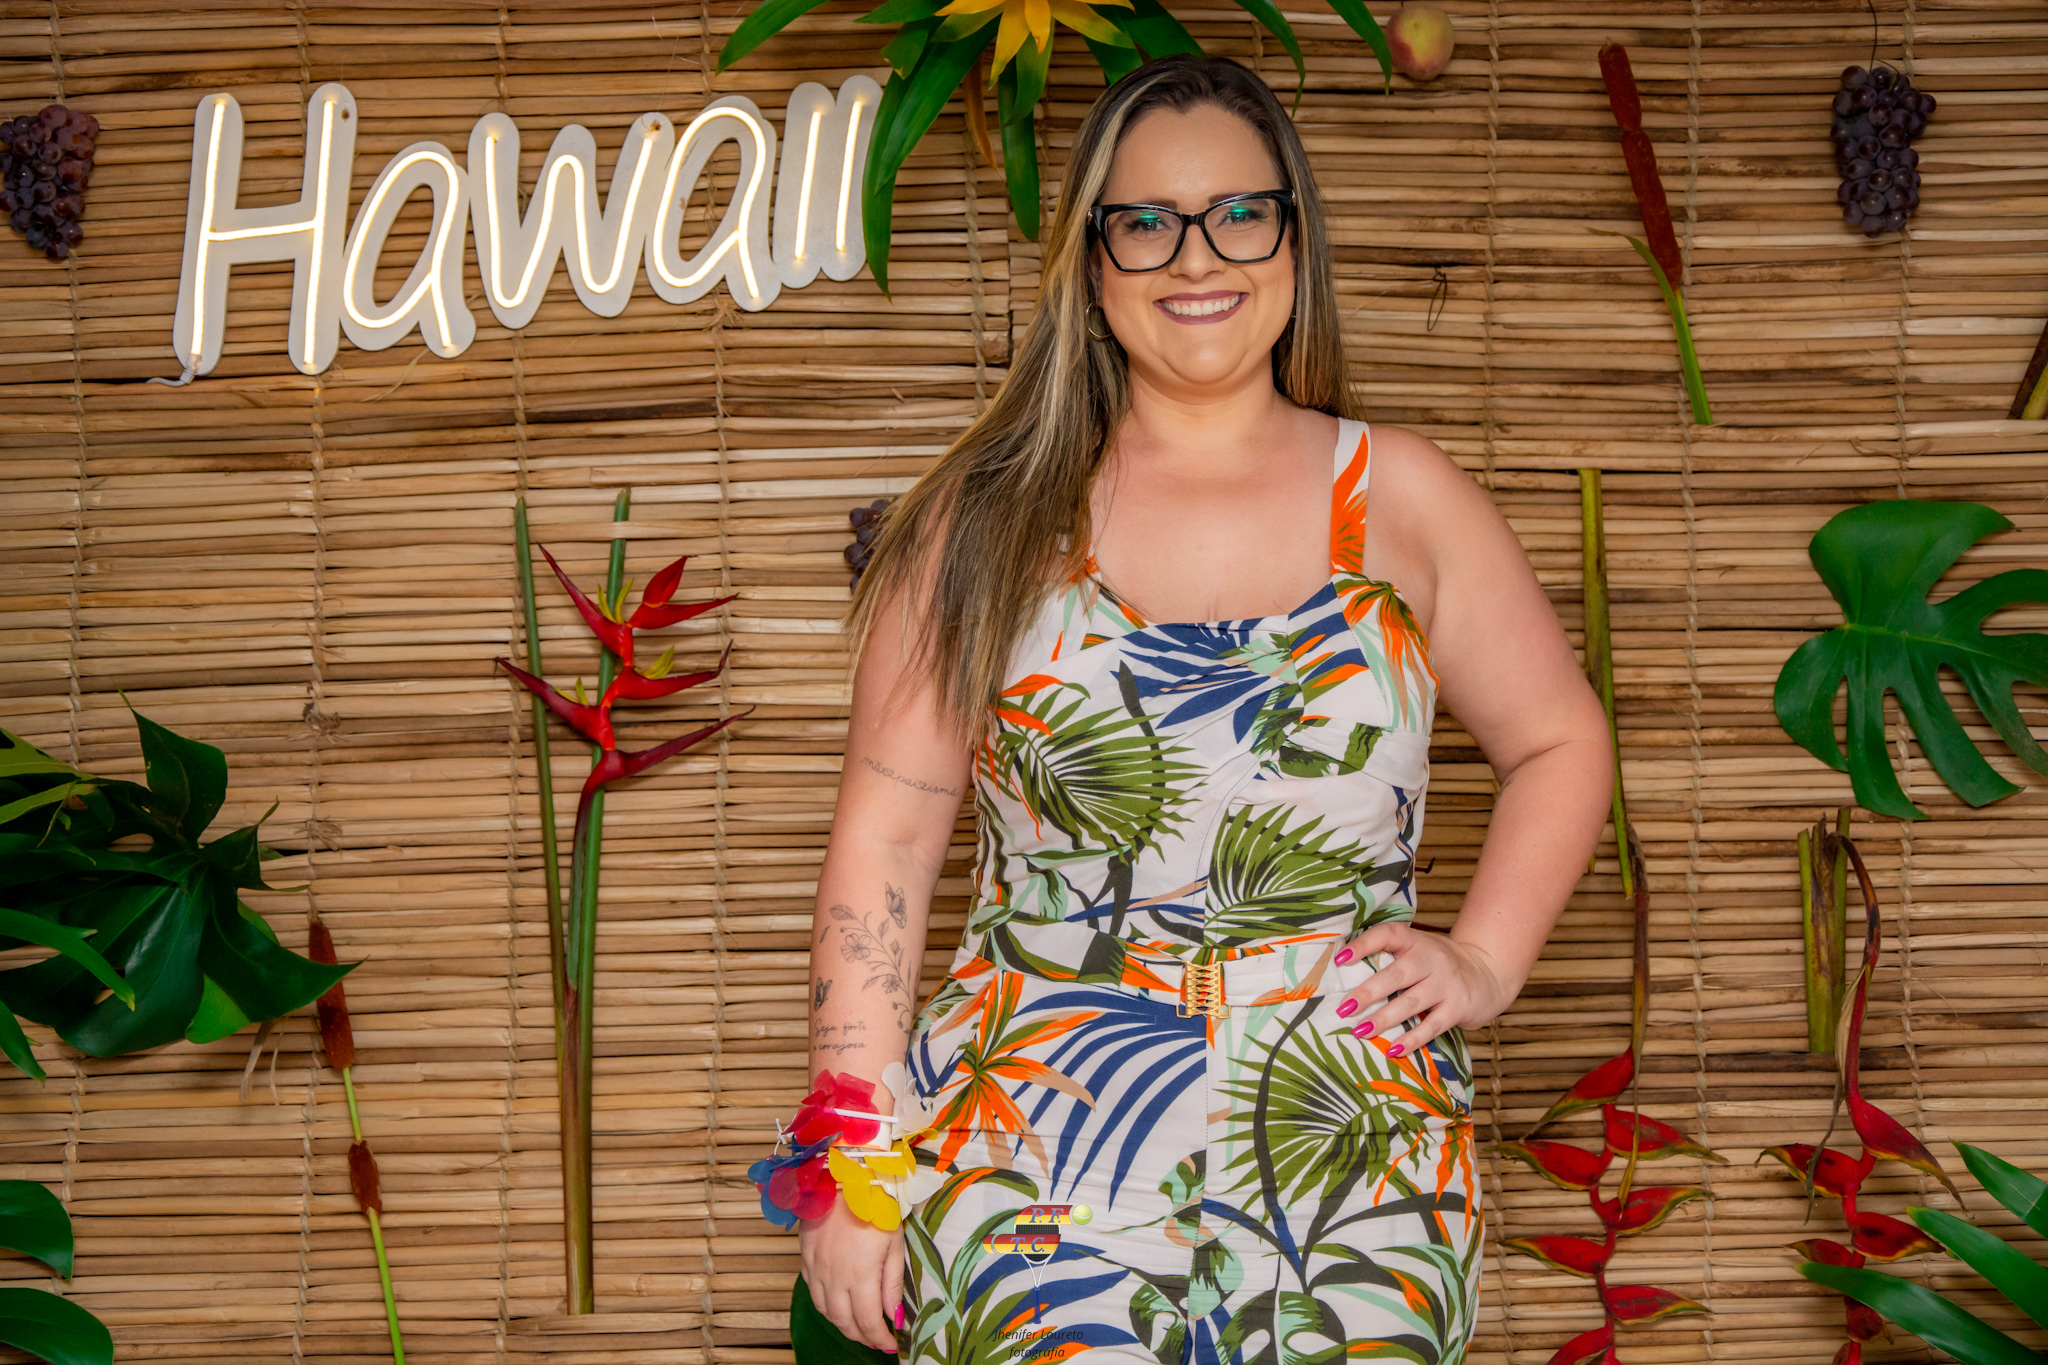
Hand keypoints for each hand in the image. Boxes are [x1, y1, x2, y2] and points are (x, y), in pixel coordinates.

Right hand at [798, 1193, 904, 1352]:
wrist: (843, 1176)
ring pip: (825, 1311)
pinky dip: (826, 1306)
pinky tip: (838, 1304)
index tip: (892, 1345)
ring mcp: (816, 1269)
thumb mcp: (894, 1244)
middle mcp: (833, 1278)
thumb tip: (894, 1317)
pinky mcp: (806, 1257)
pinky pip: (812, 1292)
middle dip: (862, 1336)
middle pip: (844, 1322)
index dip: (880, 1339)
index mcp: (859, 1276)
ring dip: (843, 1324)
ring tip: (859, 1326)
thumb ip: (891, 1284)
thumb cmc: (876, 1206)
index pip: (867, 1322)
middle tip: (877, 1340)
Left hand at [1331, 921, 1519, 1055]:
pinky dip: (1411, 1040)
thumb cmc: (1439, 963)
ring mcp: (1446, 984)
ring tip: (1360, 1031)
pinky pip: (1431, 1026)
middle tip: (1343, 1008)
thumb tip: (1341, 971)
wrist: (1488, 972)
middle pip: (1397, 974)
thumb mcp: (1419, 948)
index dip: (1364, 945)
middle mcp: (1431, 959)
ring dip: (1384, 1019)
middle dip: (1368, 992)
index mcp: (1416, 940)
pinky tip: (1392, 1050)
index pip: (1388, 935)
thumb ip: (1390, 955)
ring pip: (1410, 1003)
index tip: (1340, 960)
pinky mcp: (1457, 1007)